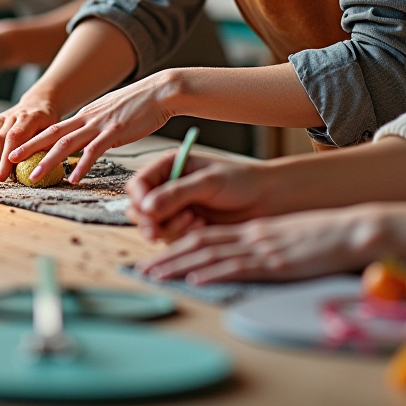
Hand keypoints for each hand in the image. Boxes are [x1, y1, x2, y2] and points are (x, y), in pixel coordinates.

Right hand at [0, 98, 61, 180]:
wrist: (39, 103)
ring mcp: (4, 117)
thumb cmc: (48, 121)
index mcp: (31, 117)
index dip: (7, 156)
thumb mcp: (54, 131)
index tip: (5, 174)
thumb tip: (40, 167)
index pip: (15, 137)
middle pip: (1, 139)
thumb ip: (47, 145)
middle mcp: (15, 115)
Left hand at [7, 70, 177, 184]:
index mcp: (86, 115)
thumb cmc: (140, 104)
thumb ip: (97, 126)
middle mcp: (88, 118)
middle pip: (52, 133)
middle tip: (10, 159)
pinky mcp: (116, 131)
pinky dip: (83, 165)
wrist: (161, 92)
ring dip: (48, 159)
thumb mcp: (111, 114)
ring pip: (67, 143)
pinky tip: (74, 177)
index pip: (54, 128)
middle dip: (29, 147)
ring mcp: (100, 124)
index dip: (34, 139)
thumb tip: (88, 141)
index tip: (17, 149)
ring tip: (34, 174)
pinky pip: (95, 150)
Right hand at [125, 152, 279, 240]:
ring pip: (153, 226)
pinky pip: (170, 238)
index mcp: (170, 167)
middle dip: (149, 221)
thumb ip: (176, 193)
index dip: (139, 199)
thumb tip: (146, 208)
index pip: (139, 184)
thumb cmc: (241, 182)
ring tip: (195, 221)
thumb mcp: (208, 182)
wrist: (266, 201)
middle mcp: (168, 188)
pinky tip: (201, 227)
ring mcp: (175, 209)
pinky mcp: (184, 228)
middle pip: (139, 208)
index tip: (148, 211)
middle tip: (158, 231)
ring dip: (169, 229)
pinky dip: (182, 236)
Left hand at [133, 205, 384, 284]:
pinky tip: (196, 278)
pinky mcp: (276, 263)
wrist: (352, 230)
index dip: (179, 248)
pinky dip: (214, 273)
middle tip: (142, 270)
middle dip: (169, 258)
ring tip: (156, 275)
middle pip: (200, 245)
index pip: (207, 237)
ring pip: (211, 256)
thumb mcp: (289, 240)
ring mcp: (262, 250)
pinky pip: (239, 267)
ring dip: (180, 266)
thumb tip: (249, 262)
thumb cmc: (326, 238)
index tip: (158, 259)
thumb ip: (267, 249)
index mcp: (253, 232)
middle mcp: (251, 238)